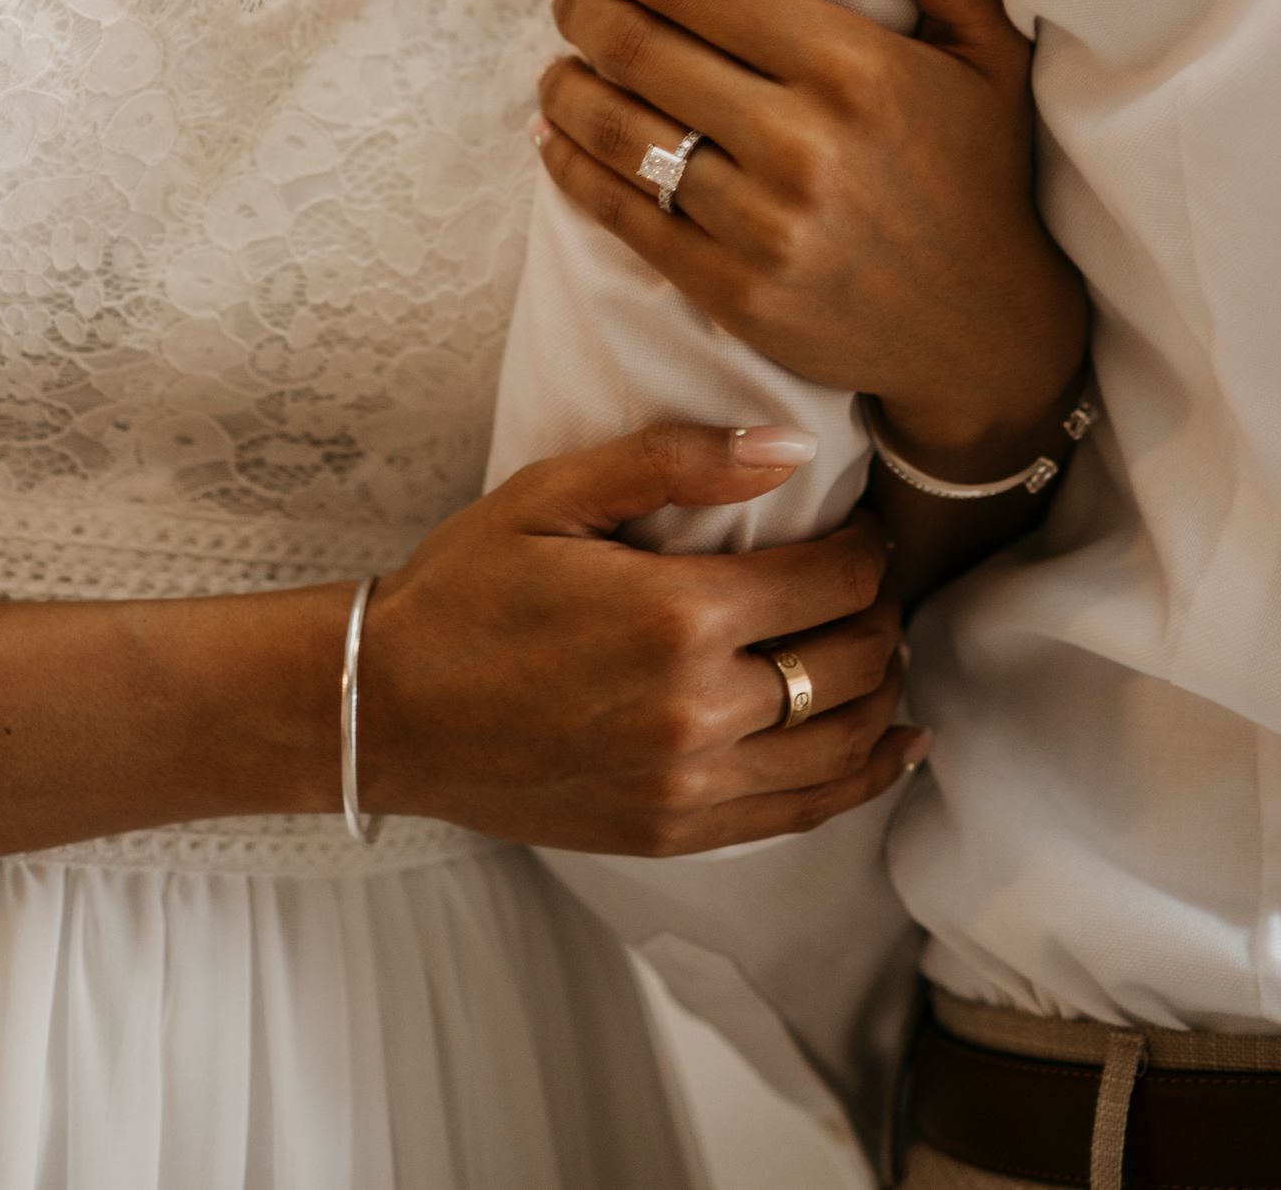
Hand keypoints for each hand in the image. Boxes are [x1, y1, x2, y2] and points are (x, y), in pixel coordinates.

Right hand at [359, 422, 921, 853]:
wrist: (388, 709)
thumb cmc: (466, 588)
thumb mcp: (556, 492)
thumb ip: (678, 460)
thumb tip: (792, 448)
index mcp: (678, 617)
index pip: (833, 582)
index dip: (868, 549)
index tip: (864, 529)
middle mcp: (699, 710)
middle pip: (852, 662)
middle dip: (882, 614)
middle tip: (875, 583)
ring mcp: (690, 784)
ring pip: (843, 745)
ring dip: (881, 692)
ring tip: (882, 650)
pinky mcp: (675, 831)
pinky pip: (802, 812)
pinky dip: (861, 779)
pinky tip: (893, 747)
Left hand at [534, 0, 1087, 479]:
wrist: (987, 333)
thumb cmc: (982, 173)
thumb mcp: (989, 51)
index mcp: (854, 68)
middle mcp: (802, 144)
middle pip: (641, 51)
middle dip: (584, 11)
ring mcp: (763, 226)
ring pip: (621, 133)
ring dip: (566, 87)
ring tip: (558, 64)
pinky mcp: (734, 294)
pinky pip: (624, 217)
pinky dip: (572, 169)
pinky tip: (555, 140)